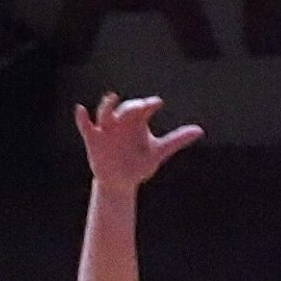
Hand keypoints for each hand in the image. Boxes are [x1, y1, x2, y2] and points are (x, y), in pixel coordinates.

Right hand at [72, 93, 202, 193]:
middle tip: (140, 107)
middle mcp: (122, 122)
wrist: (120, 183)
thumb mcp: (159, 152)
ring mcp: (107, 129)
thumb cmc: (139, 164)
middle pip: (126, 109)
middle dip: (132, 106)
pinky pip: (86, 126)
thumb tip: (200, 130)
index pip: (144, 107)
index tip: (156, 104)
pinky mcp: (94, 139)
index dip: (150, 104)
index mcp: (138, 121)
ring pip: (105, 113)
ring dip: (107, 106)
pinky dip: (82, 118)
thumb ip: (177, 139)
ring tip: (111, 97)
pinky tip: (80, 110)